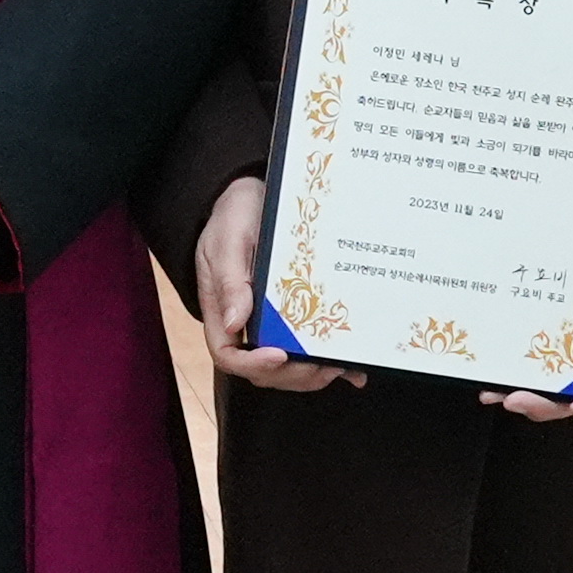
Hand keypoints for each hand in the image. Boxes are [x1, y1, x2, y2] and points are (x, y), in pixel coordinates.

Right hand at [197, 172, 362, 393]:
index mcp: (220, 309)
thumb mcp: (228, 241)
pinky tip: (352, 369)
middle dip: (292, 374)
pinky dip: (328, 362)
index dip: (252, 364)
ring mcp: (266, 322)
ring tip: (339, 367)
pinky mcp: (288, 314)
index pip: (227, 354)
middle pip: (261, 369)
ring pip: (285, 366)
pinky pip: (305, 347)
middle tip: (322, 366)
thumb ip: (230, 282)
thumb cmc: (233, 216)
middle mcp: (243, 323)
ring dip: (312, 374)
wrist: (250, 198)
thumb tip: (234, 324)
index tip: (279, 355)